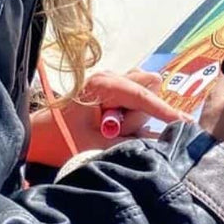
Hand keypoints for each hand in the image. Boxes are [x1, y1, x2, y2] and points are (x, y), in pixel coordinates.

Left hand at [27, 69, 183, 166]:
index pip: (142, 95)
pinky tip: (116, 125)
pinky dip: (133, 113)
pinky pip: (137, 97)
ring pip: (144, 92)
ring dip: (134, 116)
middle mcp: (110, 77)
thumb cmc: (63, 139)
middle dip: (140, 112)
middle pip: (148, 87)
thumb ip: (127, 142)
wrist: (40, 136)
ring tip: (109, 130)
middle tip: (116, 130)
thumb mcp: (95, 146)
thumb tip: (157, 142)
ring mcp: (112, 82)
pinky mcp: (114, 91)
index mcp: (103, 84)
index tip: (184, 122)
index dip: (164, 110)